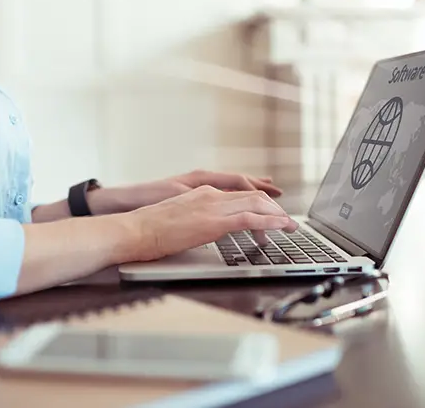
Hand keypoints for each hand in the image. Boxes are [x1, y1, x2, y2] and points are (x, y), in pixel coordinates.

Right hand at [126, 185, 297, 261]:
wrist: (135, 229)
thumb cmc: (149, 230)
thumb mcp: (177, 220)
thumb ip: (195, 220)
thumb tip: (203, 231)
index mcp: (201, 192)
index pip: (238, 192)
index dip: (258, 200)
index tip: (270, 208)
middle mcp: (210, 194)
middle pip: (252, 196)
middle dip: (272, 208)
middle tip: (285, 220)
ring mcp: (213, 206)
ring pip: (256, 204)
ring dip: (276, 215)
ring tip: (289, 226)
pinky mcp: (214, 221)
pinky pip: (251, 219)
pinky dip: (270, 222)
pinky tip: (281, 227)